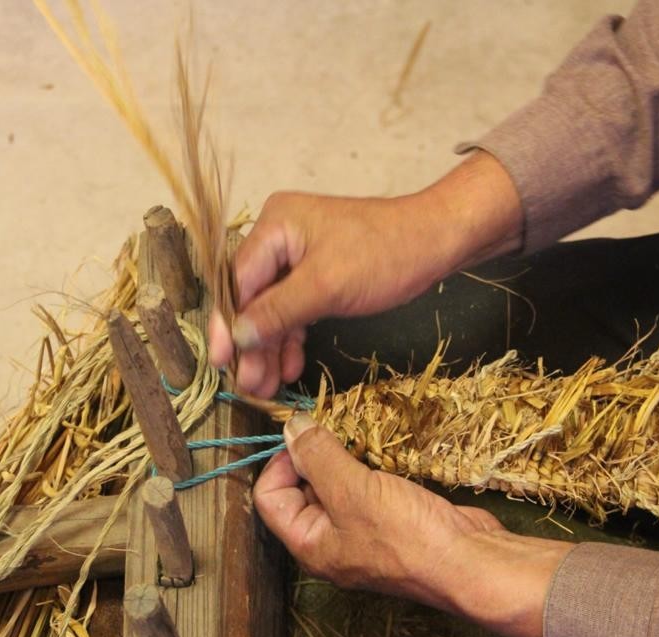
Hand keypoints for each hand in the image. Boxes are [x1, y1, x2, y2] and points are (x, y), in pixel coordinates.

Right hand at [209, 151, 522, 396]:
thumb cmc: (385, 255)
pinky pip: (295, 311)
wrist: (438, 241)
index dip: (227, 324)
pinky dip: (292, 339)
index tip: (219, 362)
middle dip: (251, 343)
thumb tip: (236, 338)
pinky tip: (289, 369)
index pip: (237, 280)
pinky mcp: (319, 275)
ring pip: (273, 310)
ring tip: (265, 387)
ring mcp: (299, 257)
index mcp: (275, 227)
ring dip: (270, 348)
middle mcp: (280, 238)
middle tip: (247, 385)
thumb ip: (278, 312)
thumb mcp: (327, 286)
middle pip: (252, 298)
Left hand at [255, 413, 573, 636]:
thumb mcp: (353, 490)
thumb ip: (317, 457)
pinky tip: (383, 456)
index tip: (306, 438)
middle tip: (335, 433)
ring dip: (343, 461)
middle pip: (300, 492)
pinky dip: (369, 470)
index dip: (279, 463)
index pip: (269, 499)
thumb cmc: (406, 534)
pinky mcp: (391, 524)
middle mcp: (330, 543)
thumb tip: (291, 427)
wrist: (471, 562)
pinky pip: (366, 491)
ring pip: (336, 488)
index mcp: (309, 544)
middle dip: (313, 458)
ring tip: (359, 443)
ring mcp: (362, 535)